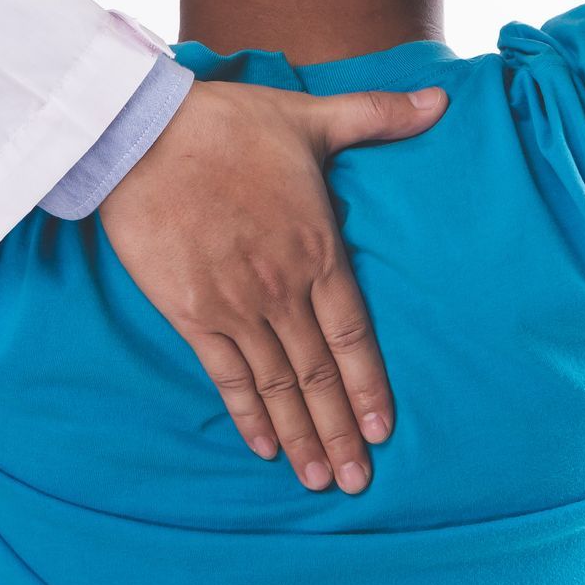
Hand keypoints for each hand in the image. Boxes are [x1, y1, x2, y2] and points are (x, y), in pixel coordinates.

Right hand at [99, 78, 448, 493]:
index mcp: (317, 250)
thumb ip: (376, 117)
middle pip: (318, 376)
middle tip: (357, 482)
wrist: (144, 134)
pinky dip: (247, 413)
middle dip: (340, 433)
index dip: (369, 387)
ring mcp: (235, 305)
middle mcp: (281, 289)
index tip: (384, 431)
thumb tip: (439, 101)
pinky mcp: (190, 312)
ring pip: (277, 386)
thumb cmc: (228, 123)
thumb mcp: (310, 116)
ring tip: (317, 479)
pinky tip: (263, 445)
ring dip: (299, 436)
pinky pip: (226, 375)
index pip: (353, 337)